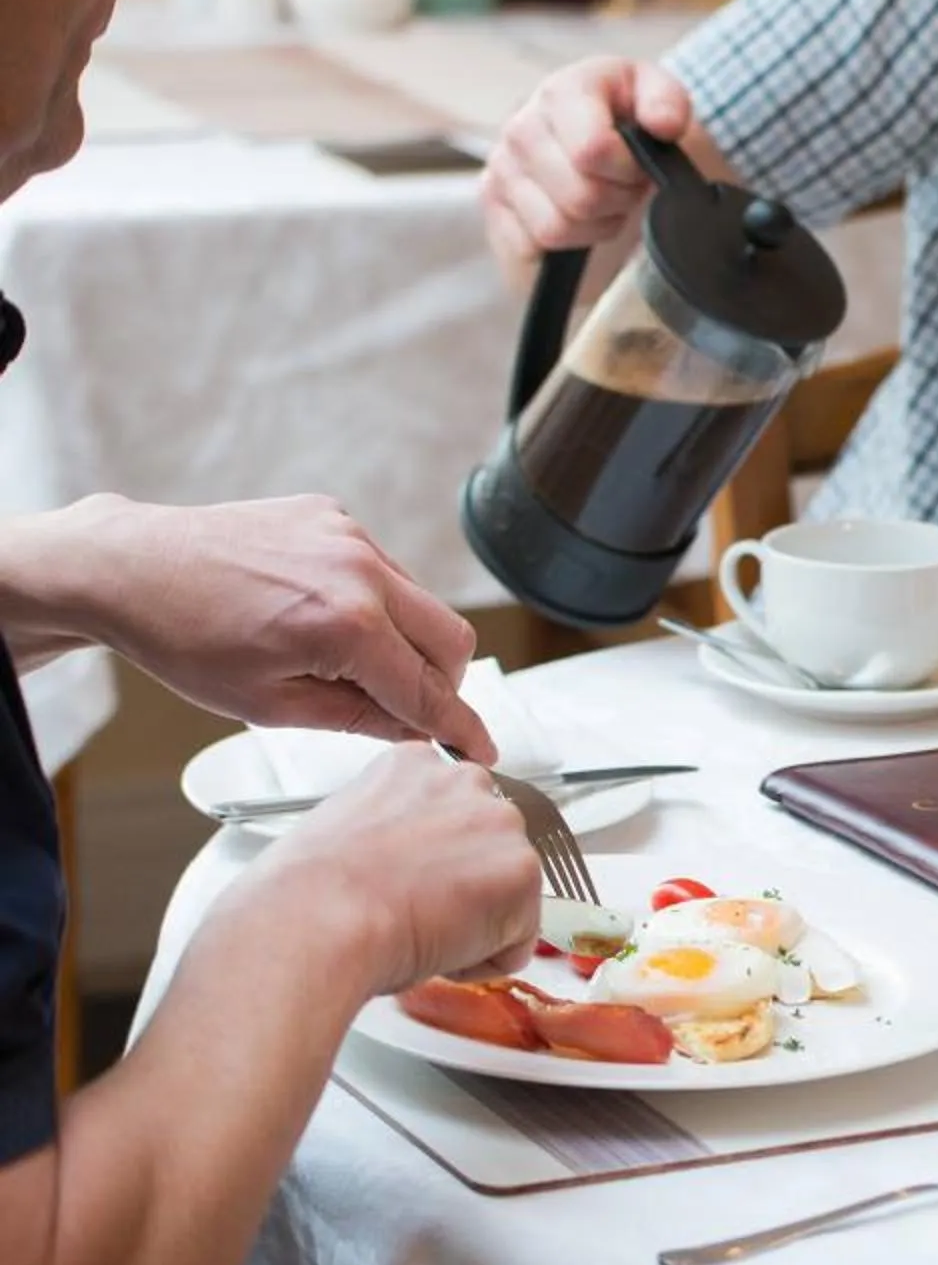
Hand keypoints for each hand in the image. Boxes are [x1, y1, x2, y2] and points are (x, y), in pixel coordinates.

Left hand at [68, 496, 497, 761]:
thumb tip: (414, 728)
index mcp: (346, 625)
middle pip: (451, 639)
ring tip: (344, 661)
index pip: (428, 690)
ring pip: (422, 603)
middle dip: (441, 683)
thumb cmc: (181, 638)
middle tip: (405, 708)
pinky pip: (385, 570)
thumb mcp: (270, 704)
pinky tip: (323, 617)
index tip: (481, 747)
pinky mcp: (334, 517)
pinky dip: (375, 604)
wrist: (129, 568)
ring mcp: (349, 536)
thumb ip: (359, 718)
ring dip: (406, 641)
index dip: (460, 727)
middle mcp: (360, 571)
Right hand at [249, 745, 541, 995]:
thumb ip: (390, 831)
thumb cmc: (303, 892)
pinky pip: (516, 941)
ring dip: (474, 923)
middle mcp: (467, 782)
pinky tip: (436, 949)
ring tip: (416, 929)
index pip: (450, 814)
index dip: (428, 861)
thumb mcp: (342, 828)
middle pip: (487, 850)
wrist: (314, 920)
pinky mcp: (523, 872)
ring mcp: (501, 824)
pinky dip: (481, 961)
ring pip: (507, 896)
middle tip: (411, 913)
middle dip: (461, 887)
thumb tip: (399, 863)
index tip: (403, 880)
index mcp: (414, 765)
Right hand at [480, 58, 694, 268]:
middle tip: (627, 186)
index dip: (628, 171)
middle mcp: (522, 125)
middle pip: (579, 196)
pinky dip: (569, 241)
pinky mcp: (493, 203)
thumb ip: (669, 102)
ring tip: (607, 199)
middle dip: (618, 200)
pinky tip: (581, 217)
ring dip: (596, 224)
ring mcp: (502, 166)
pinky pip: (535, 244)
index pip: (592, 150)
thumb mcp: (661, 103)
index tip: (640, 166)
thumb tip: (663, 123)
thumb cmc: (632, 127)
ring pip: (557, 226)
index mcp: (563, 91)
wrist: (607, 150)